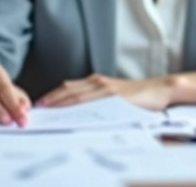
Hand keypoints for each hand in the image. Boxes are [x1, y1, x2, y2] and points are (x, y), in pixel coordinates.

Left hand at [36, 74, 173, 110]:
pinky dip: (77, 104)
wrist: (160, 90)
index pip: (68, 87)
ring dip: (59, 101)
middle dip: (51, 98)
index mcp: (97, 82)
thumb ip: (98, 101)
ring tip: (46, 109)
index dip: (53, 95)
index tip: (40, 104)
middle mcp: (98, 82)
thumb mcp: (114, 98)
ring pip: (76, 93)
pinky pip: (92, 100)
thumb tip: (78, 113)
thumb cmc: (139, 97)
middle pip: (68, 89)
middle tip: (36, 107)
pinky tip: (69, 111)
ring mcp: (106, 87)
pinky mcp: (114, 94)